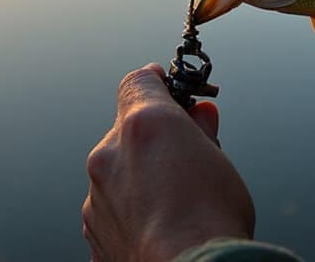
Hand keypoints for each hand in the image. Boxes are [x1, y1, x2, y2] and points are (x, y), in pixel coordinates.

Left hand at [82, 63, 254, 261]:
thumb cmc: (211, 219)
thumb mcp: (220, 161)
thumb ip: (202, 130)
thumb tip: (200, 113)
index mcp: (142, 125)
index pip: (138, 82)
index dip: (156, 84)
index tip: (171, 91)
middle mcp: (109, 155)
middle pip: (127, 132)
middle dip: (153, 140)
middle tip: (186, 155)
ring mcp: (96, 196)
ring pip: (117, 173)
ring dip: (139, 179)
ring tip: (175, 204)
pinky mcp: (95, 232)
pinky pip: (111, 209)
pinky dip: (130, 212)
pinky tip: (158, 227)